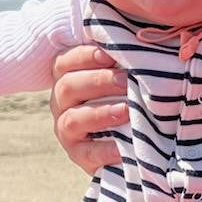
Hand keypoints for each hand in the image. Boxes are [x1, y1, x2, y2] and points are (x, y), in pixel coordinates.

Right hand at [50, 44, 127, 171]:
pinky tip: (123, 147)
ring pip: (72, 119)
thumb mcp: (122, 77)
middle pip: (67, 87)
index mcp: (67, 77)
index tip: (109, 54)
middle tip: (126, 80)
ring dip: (100, 113)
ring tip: (126, 110)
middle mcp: (61, 103)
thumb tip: (139, 45)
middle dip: (98, 81)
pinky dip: (105, 150)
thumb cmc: (127, 95)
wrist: (131, 138)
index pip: (65, 62)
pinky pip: (87, 153)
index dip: (84, 56)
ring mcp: (67, 130)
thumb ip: (122, 62)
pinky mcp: (79, 155)